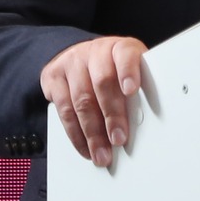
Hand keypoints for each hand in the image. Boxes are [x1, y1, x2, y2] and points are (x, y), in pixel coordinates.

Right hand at [39, 36, 147, 165]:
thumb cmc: (114, 70)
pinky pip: (63, 109)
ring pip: (81, 100)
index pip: (126, 54)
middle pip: (102, 83)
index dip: (128, 72)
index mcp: (120, 48)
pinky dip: (75, 134)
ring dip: (92, 132)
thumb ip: (137, 91)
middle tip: (118, 139)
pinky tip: (84, 147)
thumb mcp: (129, 73)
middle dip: (111, 116)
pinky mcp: (53, 76)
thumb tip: (146, 123)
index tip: (131, 91)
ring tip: (102, 153)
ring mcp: (72, 62)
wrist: (80, 57)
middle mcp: (95, 51)